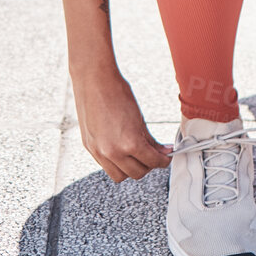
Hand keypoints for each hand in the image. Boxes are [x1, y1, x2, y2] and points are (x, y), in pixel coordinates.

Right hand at [72, 66, 170, 182]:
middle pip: (137, 173)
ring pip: (120, 175)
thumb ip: (150, 139)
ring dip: (131, 169)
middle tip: (154, 155)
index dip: (162, 161)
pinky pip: (106, 166)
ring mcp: (99, 152)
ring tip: (137, 156)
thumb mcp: (140, 118)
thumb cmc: (117, 93)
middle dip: (149, 166)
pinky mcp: (89, 148)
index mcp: (130, 143)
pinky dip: (116, 163)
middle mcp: (113, 152)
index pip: (152, 162)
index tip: (165, 158)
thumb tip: (161, 151)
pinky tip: (122, 151)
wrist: (94, 81)